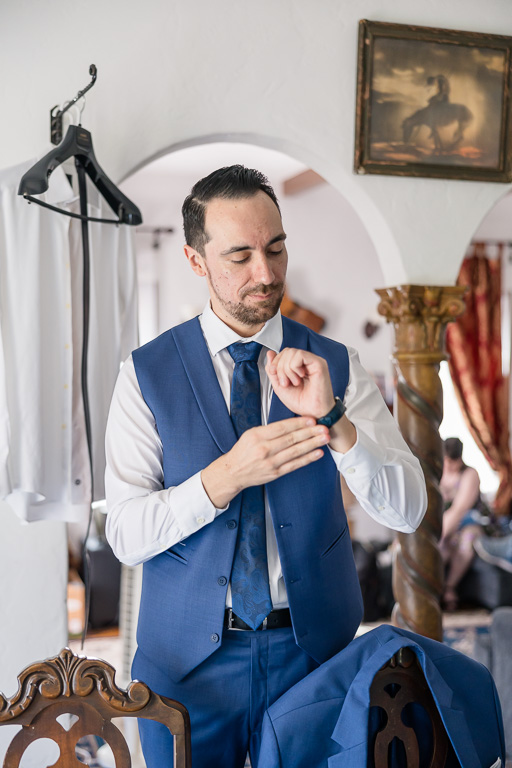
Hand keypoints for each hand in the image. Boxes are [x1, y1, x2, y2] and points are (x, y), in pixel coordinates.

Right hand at [201, 417, 329, 507]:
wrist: (233, 472)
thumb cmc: (243, 451)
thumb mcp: (251, 434)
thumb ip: (270, 430)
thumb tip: (293, 424)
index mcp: (257, 436)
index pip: (282, 427)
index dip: (299, 423)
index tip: (311, 420)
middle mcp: (264, 449)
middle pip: (291, 439)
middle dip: (310, 432)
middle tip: (324, 427)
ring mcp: (270, 462)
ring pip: (295, 451)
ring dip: (312, 444)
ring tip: (324, 438)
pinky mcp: (275, 473)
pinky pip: (294, 465)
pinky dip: (307, 459)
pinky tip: (317, 453)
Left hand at [265, 348, 334, 418]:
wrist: (312, 414)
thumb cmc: (301, 403)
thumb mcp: (279, 385)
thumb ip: (274, 370)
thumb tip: (270, 354)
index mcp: (298, 367)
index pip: (284, 353)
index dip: (276, 362)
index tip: (275, 375)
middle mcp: (306, 363)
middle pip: (287, 351)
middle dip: (280, 367)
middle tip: (286, 382)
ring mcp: (313, 362)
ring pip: (292, 352)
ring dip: (287, 369)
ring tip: (294, 382)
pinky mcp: (319, 363)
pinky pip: (299, 355)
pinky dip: (294, 367)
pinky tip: (300, 377)